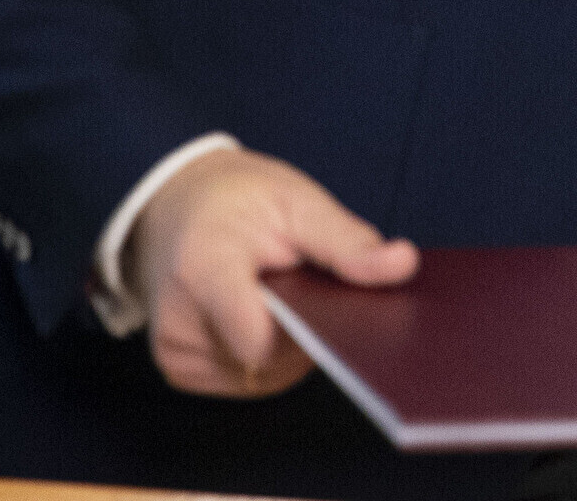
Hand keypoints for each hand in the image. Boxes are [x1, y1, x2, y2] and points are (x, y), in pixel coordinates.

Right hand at [130, 148, 418, 396]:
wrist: (173, 205)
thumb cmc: (235, 199)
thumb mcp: (296, 200)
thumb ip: (347, 241)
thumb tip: (403, 265)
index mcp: (203, 270)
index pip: (260, 338)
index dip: (311, 324)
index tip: (334, 297)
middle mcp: (178, 324)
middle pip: (273, 358)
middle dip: (309, 328)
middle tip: (312, 283)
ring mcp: (178, 354)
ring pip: (266, 373)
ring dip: (290, 342)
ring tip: (284, 292)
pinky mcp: (182, 371)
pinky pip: (250, 377)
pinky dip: (270, 352)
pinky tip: (269, 313)